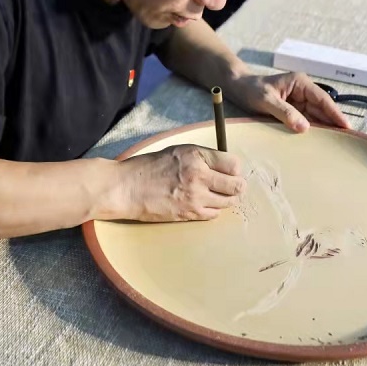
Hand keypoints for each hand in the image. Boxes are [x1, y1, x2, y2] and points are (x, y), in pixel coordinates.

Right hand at [115, 145, 245, 221]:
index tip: (232, 171)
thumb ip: (202, 157)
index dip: (235, 168)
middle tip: (235, 186)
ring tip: (221, 195)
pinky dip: (214, 210)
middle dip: (238, 186)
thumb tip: (226, 165)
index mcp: (196, 156)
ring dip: (228, 199)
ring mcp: (195, 198)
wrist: (127, 188)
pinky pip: (214, 214)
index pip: (233, 164)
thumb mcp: (178, 151)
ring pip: (228, 202)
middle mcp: (199, 176)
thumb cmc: (149, 167)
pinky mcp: (189, 214)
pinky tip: (206, 204)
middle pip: (236, 186)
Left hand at [226, 71, 350, 132]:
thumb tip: (304, 127)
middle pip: (322, 109)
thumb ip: (285, 112)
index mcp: (300, 83)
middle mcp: (303, 91)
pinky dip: (312, 131)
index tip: (346, 126)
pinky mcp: (293, 111)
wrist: (238, 88)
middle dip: (333, 123)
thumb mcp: (266, 100)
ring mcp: (299, 102)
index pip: (322, 99)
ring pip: (316, 117)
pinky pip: (306, 122)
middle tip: (346, 141)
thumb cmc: (251, 89)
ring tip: (336, 145)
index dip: (335, 113)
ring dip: (324, 129)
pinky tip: (318, 143)